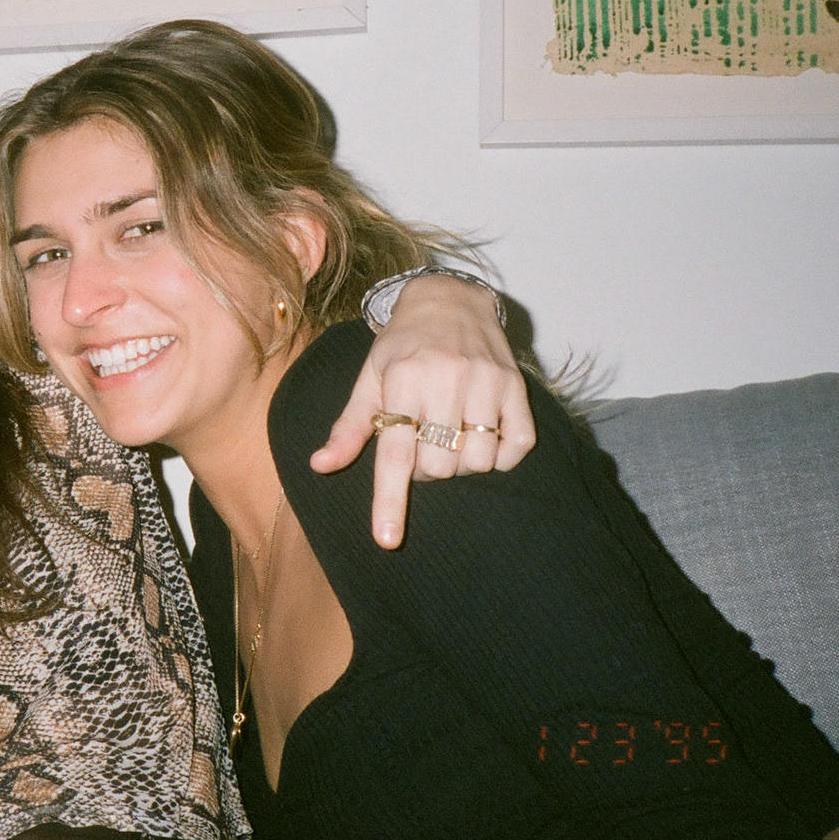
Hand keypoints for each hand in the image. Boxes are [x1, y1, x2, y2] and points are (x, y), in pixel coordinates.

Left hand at [311, 274, 535, 547]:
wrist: (448, 299)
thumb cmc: (401, 346)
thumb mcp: (369, 378)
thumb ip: (350, 426)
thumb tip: (320, 465)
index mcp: (403, 378)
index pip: (396, 452)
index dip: (390, 499)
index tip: (387, 539)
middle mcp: (447, 379)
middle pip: (439, 466)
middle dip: (427, 470)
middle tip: (421, 444)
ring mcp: (487, 382)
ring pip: (478, 462)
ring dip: (462, 465)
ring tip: (449, 437)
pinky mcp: (518, 387)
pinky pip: (516, 448)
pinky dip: (500, 456)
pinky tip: (482, 436)